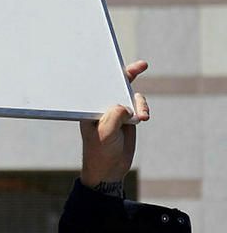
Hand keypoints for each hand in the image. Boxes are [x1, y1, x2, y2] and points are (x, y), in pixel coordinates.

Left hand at [80, 60, 149, 185]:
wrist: (111, 168)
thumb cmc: (100, 151)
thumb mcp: (104, 133)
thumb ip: (113, 117)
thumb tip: (124, 105)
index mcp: (89, 107)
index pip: (96, 86)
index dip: (105, 74)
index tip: (112, 64)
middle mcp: (101, 105)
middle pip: (115, 84)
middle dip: (128, 74)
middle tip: (142, 65)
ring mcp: (115, 110)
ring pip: (131, 96)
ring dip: (140, 103)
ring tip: (142, 117)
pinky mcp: (127, 116)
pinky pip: (138, 105)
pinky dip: (143, 108)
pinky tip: (144, 117)